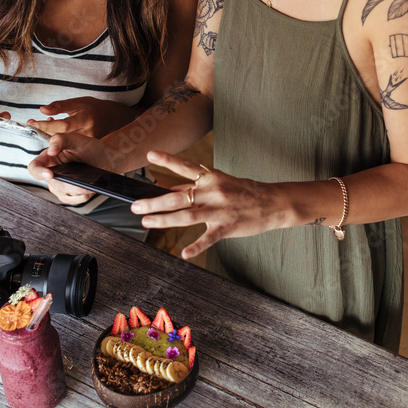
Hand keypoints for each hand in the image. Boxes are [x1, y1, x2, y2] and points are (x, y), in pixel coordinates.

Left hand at [28, 96, 135, 138]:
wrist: (112, 119)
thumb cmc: (93, 108)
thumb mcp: (78, 102)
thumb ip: (60, 106)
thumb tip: (42, 110)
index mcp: (86, 118)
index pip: (63, 125)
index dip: (46, 125)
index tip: (33, 123)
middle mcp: (88, 133)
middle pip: (60, 137)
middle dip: (44, 130)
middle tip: (34, 123)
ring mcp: (89, 144)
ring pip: (62, 144)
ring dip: (49, 136)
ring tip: (45, 126)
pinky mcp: (87, 150)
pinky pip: (68, 148)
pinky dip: (58, 141)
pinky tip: (55, 134)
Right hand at [28, 133, 118, 203]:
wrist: (107, 159)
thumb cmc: (90, 148)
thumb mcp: (76, 139)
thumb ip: (60, 139)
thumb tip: (50, 150)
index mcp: (48, 158)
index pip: (35, 168)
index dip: (39, 172)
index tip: (50, 174)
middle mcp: (52, 173)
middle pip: (52, 184)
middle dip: (67, 183)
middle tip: (81, 178)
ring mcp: (60, 185)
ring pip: (63, 194)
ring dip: (77, 189)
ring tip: (88, 181)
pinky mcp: (71, 194)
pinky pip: (73, 201)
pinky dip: (82, 196)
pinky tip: (89, 188)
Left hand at [130, 151, 286, 259]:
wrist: (272, 203)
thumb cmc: (245, 191)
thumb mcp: (220, 182)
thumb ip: (196, 186)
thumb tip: (172, 188)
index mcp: (211, 178)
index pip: (185, 167)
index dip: (167, 160)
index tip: (150, 155)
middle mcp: (212, 192)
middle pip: (178, 197)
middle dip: (154, 202)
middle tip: (136, 206)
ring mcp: (219, 210)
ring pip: (186, 216)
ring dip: (164, 220)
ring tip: (146, 222)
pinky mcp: (226, 227)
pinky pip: (208, 238)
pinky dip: (196, 246)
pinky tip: (183, 253)